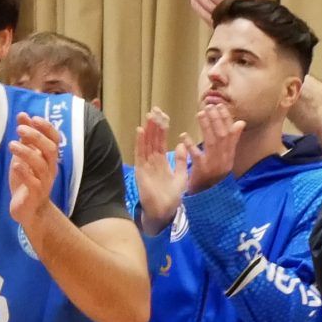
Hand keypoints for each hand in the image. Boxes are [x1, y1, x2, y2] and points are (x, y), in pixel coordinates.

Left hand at [8, 112, 63, 236]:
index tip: (34, 118)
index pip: (55, 139)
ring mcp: (44, 182)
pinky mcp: (35, 194)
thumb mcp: (24, 156)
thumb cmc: (27, 180)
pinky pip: (33, 183)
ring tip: (11, 145)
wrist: (28, 210)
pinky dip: (24, 172)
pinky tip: (15, 165)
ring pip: (41, 165)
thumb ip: (25, 137)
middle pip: (50, 149)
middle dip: (36, 137)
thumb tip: (23, 115)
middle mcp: (50, 168)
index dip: (47, 127)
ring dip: (26, 152)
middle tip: (19, 129)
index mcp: (49, 158)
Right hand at [132, 107, 188, 232]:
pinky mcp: (141, 170)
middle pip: (153, 140)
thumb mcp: (181, 176)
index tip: (164, 116)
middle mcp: (152, 161)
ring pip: (146, 143)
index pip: (161, 141)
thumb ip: (181, 160)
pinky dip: (140, 142)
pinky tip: (140, 130)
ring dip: (147, 130)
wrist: (165, 211)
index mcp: (162, 162)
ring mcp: (145, 165)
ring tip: (149, 116)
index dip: (162, 129)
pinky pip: (140, 153)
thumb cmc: (172, 197)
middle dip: (154, 125)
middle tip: (155, 110)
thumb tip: (181, 144)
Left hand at [185, 98, 240, 194]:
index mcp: (229, 155)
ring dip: (206, 127)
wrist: (208, 197)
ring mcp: (214, 165)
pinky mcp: (202, 171)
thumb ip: (231, 141)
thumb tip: (240, 122)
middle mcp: (224, 159)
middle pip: (222, 136)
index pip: (231, 133)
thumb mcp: (225, 158)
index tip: (220, 106)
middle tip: (209, 106)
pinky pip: (197, 156)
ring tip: (200, 114)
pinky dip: (190, 145)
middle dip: (216, 119)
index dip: (226, 119)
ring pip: (212, 143)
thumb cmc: (214, 176)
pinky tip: (184, 136)